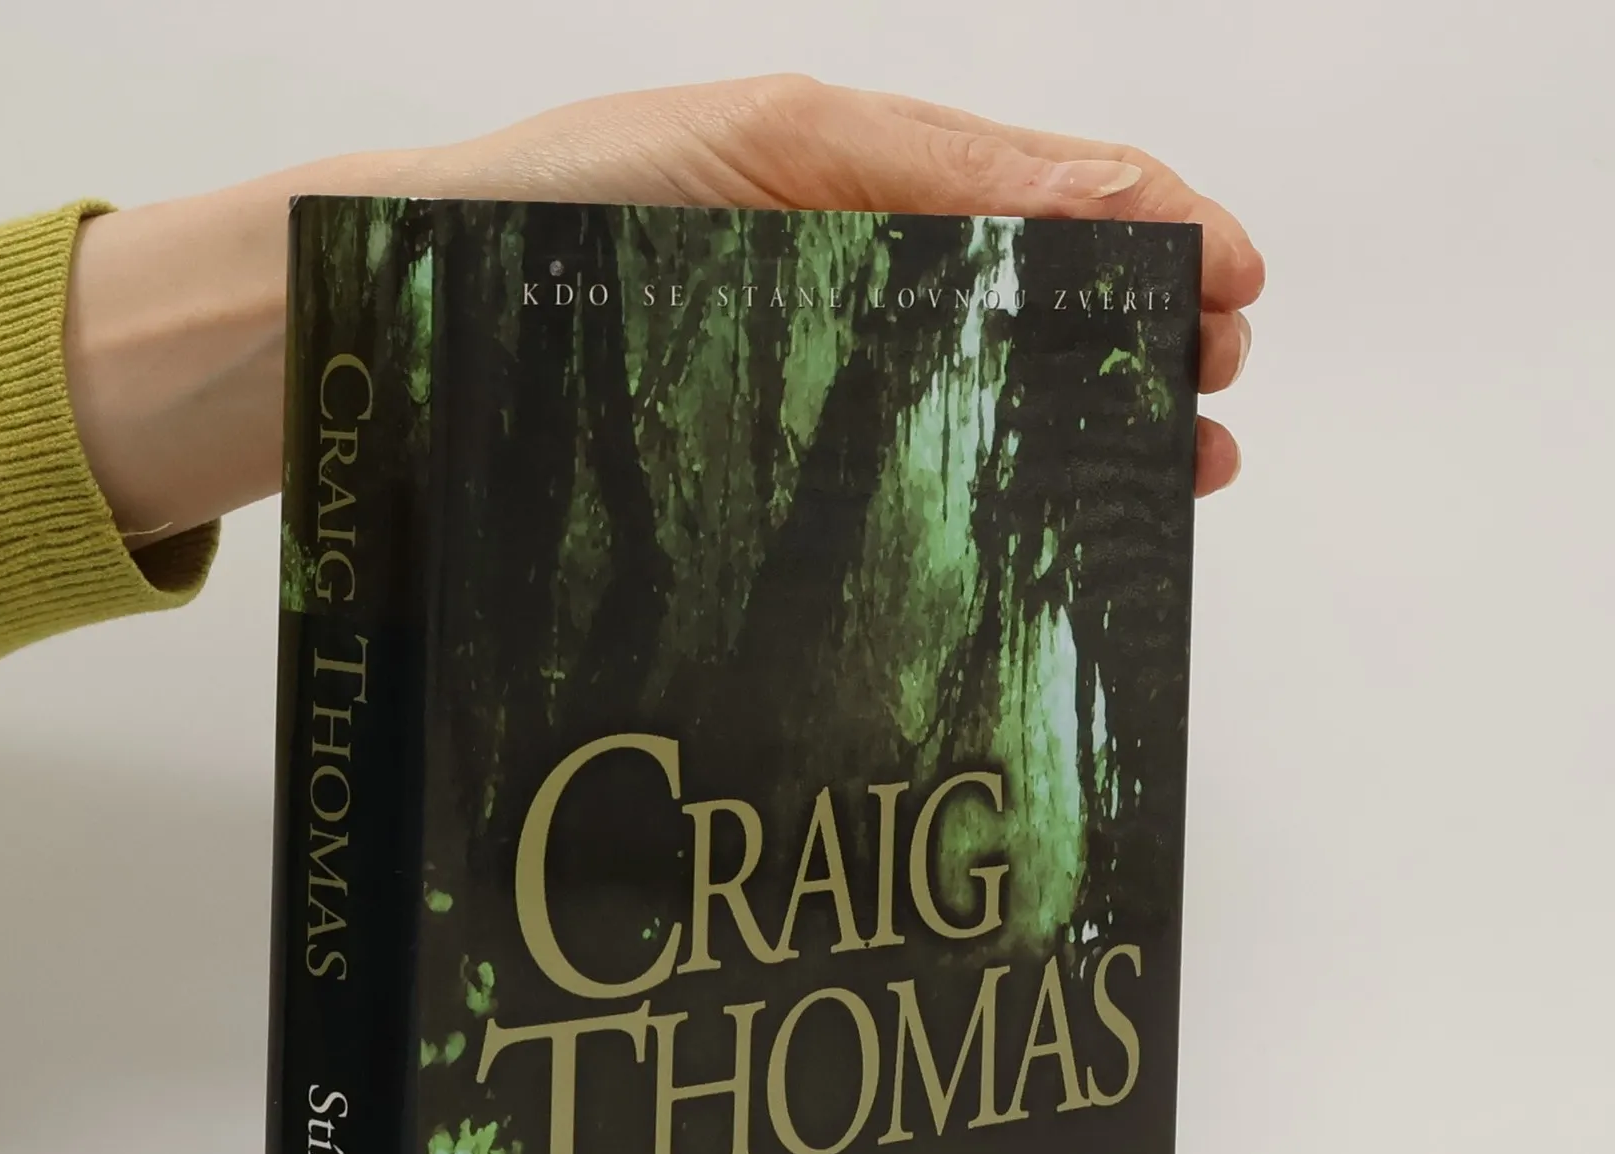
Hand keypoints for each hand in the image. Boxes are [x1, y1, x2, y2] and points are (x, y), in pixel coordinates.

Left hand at [67, 77, 1261, 542]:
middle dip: (1139, 349)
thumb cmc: (540, 222)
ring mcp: (794, 388)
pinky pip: (887, 486)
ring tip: (1168, 483)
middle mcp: (834, 288)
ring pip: (973, 406)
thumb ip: (932, 170)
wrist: (376, 336)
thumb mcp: (759, 151)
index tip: (1238, 297)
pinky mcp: (746, 478)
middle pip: (1028, 311)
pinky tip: (1022, 541)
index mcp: (846, 185)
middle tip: (1214, 411)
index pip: (1042, 199)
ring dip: (1080, 440)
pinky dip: (974, 505)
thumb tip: (1112, 198)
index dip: (1156, 237)